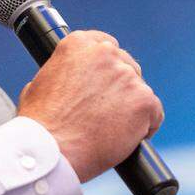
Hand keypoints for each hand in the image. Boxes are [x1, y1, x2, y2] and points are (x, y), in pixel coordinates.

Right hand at [17, 30, 162, 181]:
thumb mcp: (40, 83)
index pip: (107, 46)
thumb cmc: (40, 125)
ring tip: (111, 131)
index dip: (107, 69)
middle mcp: (105, 53)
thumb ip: (62, 73)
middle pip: (127, 67)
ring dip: (131, 109)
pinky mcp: (144, 100)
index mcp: (79, 43)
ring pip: (140, 92)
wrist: (51, 151)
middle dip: (120, 89)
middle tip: (105, 113)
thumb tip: (70, 81)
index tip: (104, 84)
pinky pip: (154, 113)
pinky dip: (145, 127)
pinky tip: (129, 139)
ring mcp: (127, 76)